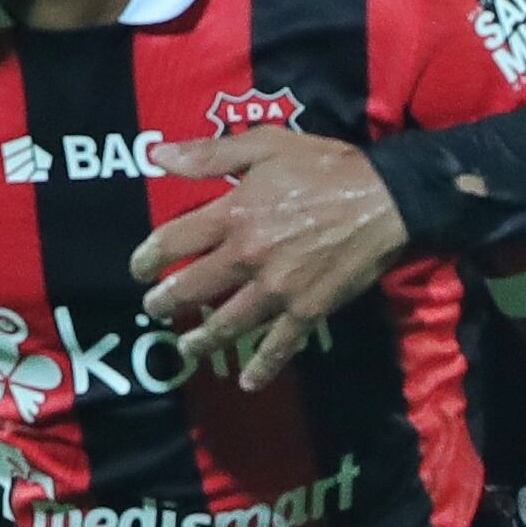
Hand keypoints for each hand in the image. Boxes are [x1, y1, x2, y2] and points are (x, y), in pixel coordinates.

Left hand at [133, 128, 405, 384]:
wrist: (387, 200)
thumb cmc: (326, 168)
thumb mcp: (266, 145)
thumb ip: (211, 154)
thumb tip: (158, 158)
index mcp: (235, 215)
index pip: (175, 240)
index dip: (149, 256)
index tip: (138, 267)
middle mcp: (248, 257)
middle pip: (193, 287)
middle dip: (166, 301)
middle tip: (154, 308)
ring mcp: (277, 289)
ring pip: (228, 323)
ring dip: (202, 338)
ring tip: (188, 346)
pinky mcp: (307, 310)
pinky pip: (279, 345)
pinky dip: (263, 366)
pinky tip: (248, 381)